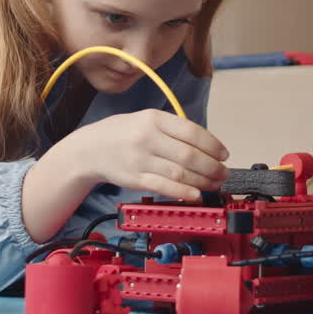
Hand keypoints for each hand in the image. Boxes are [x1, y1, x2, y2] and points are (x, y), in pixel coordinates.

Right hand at [60, 109, 229, 200]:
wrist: (88, 149)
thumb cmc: (120, 134)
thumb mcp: (144, 119)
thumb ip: (172, 129)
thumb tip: (206, 146)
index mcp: (153, 119)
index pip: (192, 131)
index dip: (213, 145)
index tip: (224, 154)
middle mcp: (147, 138)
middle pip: (189, 155)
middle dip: (212, 167)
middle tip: (223, 173)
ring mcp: (140, 160)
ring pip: (180, 174)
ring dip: (203, 181)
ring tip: (214, 184)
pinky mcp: (135, 179)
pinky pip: (165, 187)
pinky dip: (184, 193)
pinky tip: (196, 194)